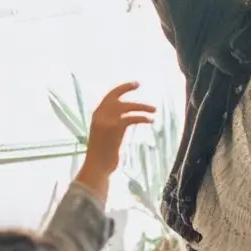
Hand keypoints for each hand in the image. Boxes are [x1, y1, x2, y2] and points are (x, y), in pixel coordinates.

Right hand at [74, 83, 155, 202]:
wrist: (97, 166)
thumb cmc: (101, 155)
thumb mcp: (102, 135)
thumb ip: (110, 125)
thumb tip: (125, 119)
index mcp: (96, 116)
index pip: (109, 97)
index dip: (121, 89)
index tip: (133, 84)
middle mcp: (100, 115)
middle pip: (116, 96)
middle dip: (127, 88)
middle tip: (139, 85)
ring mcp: (107, 121)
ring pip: (127, 106)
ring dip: (142, 107)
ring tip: (154, 110)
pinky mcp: (115, 128)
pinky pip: (132, 117)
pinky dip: (143, 117)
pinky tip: (150, 120)